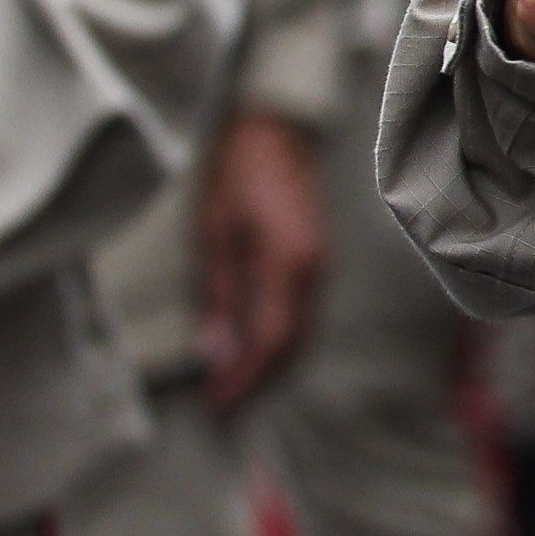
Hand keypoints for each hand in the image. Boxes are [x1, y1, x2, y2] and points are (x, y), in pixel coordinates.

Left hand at [195, 109, 327, 409]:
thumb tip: (216, 353)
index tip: (216, 408)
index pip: (270, 341)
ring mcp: (320, 264)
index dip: (244, 380)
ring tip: (232, 386)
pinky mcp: (315, 258)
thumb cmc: (237, 171)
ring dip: (269, 363)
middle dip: (258, 381)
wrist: (276, 127)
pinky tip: (254, 347)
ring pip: (299, 332)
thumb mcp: (214, 231)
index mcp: (289, 264)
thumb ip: (219, 294)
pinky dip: (278, 340)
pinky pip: (301, 313)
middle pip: (292, 345)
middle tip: (221, 408)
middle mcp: (313, 271)